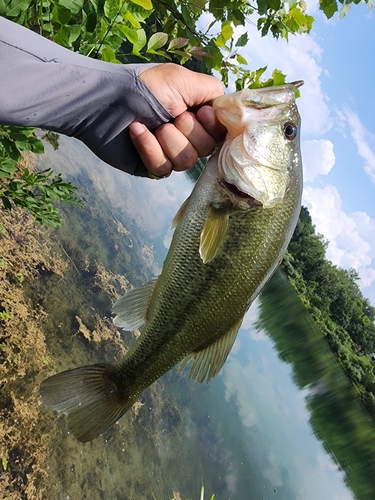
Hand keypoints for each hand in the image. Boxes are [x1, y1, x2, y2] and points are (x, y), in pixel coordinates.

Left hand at [129, 63, 226, 177]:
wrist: (105, 102)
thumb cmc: (144, 87)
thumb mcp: (183, 80)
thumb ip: (212, 91)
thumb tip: (227, 108)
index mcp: (197, 114)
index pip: (221, 132)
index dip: (213, 127)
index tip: (202, 114)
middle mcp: (187, 135)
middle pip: (206, 148)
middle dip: (187, 131)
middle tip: (170, 115)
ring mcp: (170, 153)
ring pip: (187, 161)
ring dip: (168, 139)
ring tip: (152, 124)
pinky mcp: (152, 166)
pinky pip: (163, 168)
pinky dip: (149, 147)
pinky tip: (137, 131)